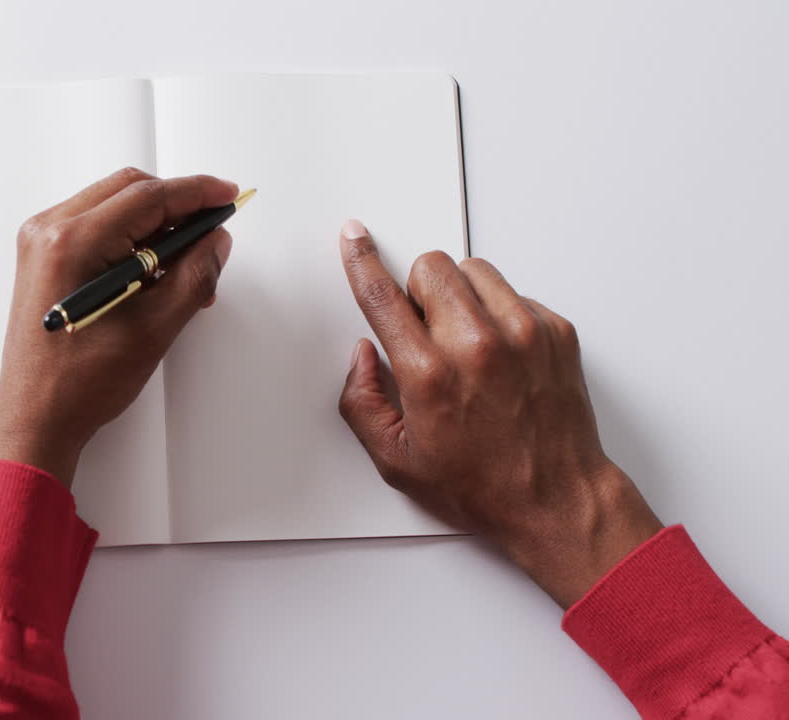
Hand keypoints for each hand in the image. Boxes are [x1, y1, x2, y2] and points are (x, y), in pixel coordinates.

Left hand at [0, 168, 238, 486]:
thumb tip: (215, 241)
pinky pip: (96, 226)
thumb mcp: (154, 328)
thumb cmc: (79, 383)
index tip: (226, 196)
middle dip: (177, 206)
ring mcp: (41, 243)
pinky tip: (154, 273)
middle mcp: (50, 232)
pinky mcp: (43, 258)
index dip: (196, 193)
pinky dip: (130, 240)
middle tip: (211, 232)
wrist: (37, 417)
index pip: (149, 196)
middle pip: (129, 190)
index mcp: (73, 242)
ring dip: (155, 225)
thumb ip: (194, 275)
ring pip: (113, 205)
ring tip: (185, 267)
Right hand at [336, 219, 662, 607]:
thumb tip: (362, 356)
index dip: (362, 261)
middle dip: (418, 289)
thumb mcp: (396, 460)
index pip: (383, 297)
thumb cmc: (482, 485)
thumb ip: (362, 402)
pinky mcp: (556, 330)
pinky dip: (498, 312)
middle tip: (425, 330)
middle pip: (431, 266)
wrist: (557, 499)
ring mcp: (523, 332)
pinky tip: (499, 355)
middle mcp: (477, 344)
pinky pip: (513, 292)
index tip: (355, 237)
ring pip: (474, 269)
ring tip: (466, 341)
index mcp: (430, 375)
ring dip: (459, 294)